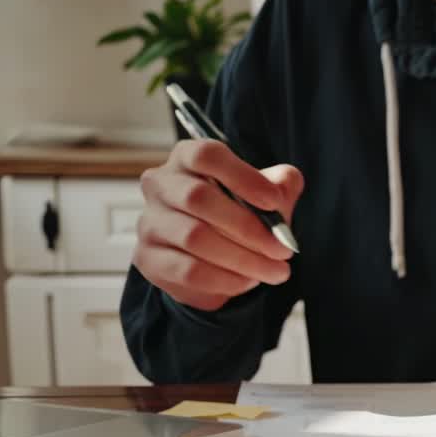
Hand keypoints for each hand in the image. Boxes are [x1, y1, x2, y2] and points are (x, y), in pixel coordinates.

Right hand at [135, 140, 304, 311]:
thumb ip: (280, 184)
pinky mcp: (149, 258)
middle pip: (198, 198)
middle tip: (283, 250)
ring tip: (275, 271)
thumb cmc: (239, 215)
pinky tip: (248, 281)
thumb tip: (286, 182)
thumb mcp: (264, 196)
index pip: (207, 155)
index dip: (243, 177)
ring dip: (244, 259)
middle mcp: (161, 185)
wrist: (212, 260)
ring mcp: (150, 222)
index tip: (275, 202)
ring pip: (195, 238)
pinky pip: (189, 270)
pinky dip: (226, 279)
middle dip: (249, 228)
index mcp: (188, 158)